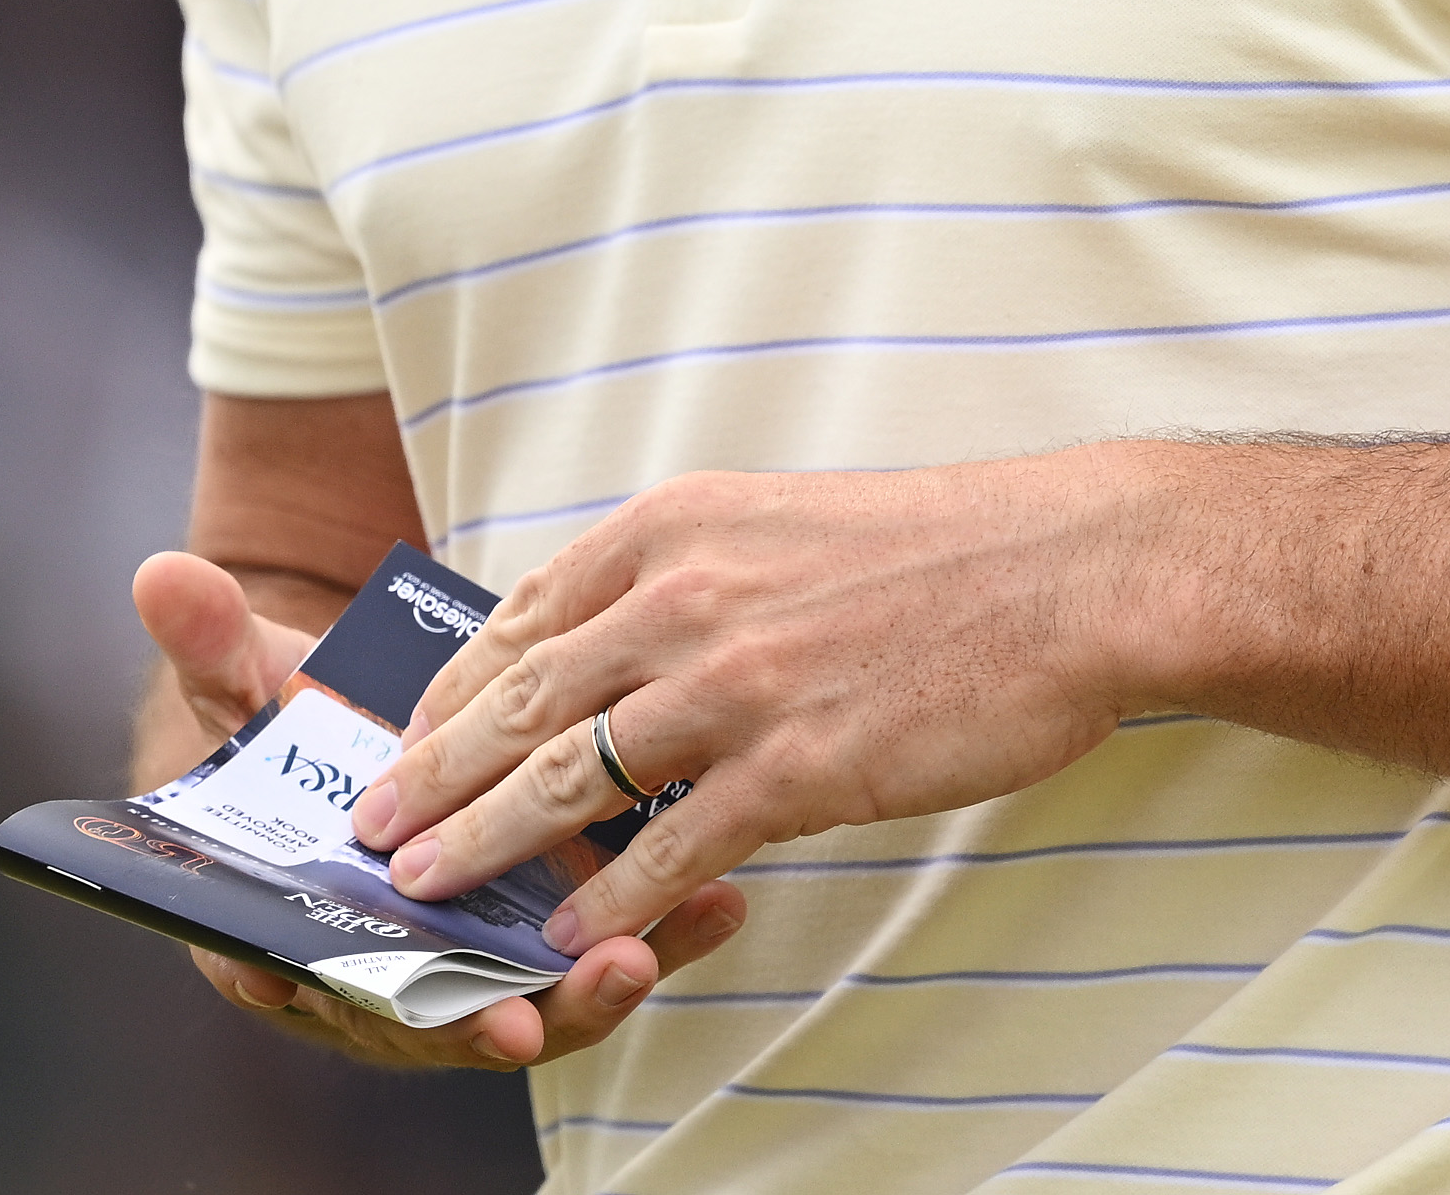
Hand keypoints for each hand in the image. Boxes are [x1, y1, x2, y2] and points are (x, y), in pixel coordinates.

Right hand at [126, 550, 743, 1069]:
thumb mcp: (255, 687)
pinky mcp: (550, 936)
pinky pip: (607, 950)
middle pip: (429, 1017)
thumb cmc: (300, 727)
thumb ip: (215, 647)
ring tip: (647, 951)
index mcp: (282, 932)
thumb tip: (161, 577)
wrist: (374, 732)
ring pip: (527, 1001)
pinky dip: (662, 933)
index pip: (310, 984)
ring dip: (587, 986)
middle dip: (484, 1017)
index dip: (337, 993)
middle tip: (534, 1013)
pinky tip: (720, 903)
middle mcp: (379, 968)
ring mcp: (471, 962)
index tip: (381, 997)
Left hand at [350, 457, 1159, 947]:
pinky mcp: (800, 765)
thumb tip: (618, 647)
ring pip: (569, 779)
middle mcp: (691, 596)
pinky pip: (670, 847)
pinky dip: (606, 897)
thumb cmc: (949, 549)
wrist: (1077, 570)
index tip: (407, 743)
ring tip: (428, 889)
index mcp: (681, 526)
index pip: (522, 616)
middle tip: (373, 834)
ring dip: (484, 845)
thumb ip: (692, 574)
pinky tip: (568, 929)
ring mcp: (740, 683)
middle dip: (431, 779)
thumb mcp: (787, 520)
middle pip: (521, 703)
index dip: (449, 695)